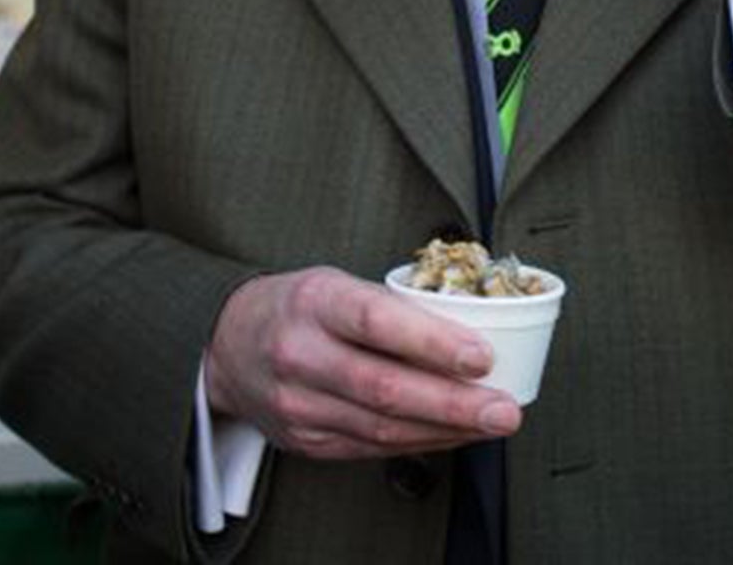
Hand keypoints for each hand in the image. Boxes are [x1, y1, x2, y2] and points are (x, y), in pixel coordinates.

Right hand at [204, 268, 521, 460]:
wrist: (227, 345)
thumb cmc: (299, 307)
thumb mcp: (336, 284)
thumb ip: (391, 308)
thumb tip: (471, 332)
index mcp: (314, 301)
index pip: (375, 320)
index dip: (432, 341)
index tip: (482, 355)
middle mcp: (300, 353)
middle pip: (383, 387)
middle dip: (454, 403)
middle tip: (505, 409)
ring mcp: (299, 404)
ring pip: (382, 427)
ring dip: (446, 430)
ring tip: (493, 423)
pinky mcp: (304, 441)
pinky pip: (372, 448)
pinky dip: (420, 443)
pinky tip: (453, 434)